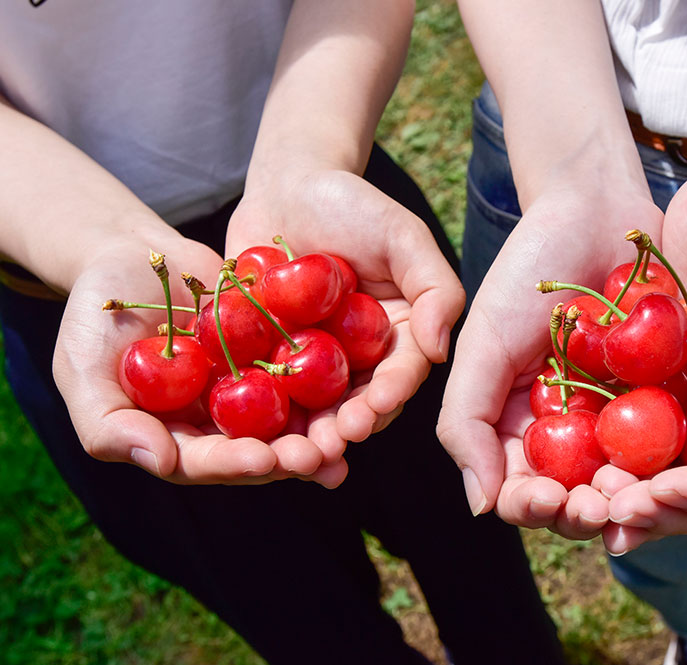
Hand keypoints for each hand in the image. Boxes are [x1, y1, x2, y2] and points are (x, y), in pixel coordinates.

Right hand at [54, 235, 346, 486]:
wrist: (132, 257)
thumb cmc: (94, 315)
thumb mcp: (82, 368)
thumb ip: (107, 422)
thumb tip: (157, 461)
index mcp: (171, 437)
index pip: (202, 463)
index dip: (232, 464)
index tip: (262, 459)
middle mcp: (214, 424)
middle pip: (255, 451)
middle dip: (286, 457)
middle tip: (318, 456)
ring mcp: (246, 391)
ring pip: (287, 420)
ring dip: (318, 430)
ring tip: (347, 435)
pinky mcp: (272, 356)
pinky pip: (303, 373)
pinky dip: (328, 383)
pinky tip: (360, 385)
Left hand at [226, 169, 463, 449]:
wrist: (286, 186)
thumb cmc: (353, 203)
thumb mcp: (403, 236)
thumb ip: (435, 288)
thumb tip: (440, 351)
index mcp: (399, 337)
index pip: (399, 375)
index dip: (386, 397)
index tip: (370, 410)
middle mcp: (359, 359)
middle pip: (355, 404)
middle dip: (343, 429)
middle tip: (327, 444)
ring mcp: (311, 362)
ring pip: (310, 410)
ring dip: (302, 437)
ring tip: (291, 454)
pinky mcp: (267, 360)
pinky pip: (262, 392)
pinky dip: (256, 416)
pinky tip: (246, 436)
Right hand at [438, 180, 663, 539]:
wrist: (593, 208)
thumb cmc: (526, 270)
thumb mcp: (483, 342)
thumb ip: (466, 421)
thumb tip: (482, 507)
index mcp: (518, 426)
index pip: (521, 491)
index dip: (533, 506)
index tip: (552, 497)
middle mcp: (570, 432)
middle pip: (577, 498)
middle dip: (586, 512)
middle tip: (603, 504)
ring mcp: (620, 417)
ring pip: (628, 482)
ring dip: (632, 500)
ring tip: (640, 491)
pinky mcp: (666, 397)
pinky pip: (674, 443)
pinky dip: (676, 461)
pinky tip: (682, 465)